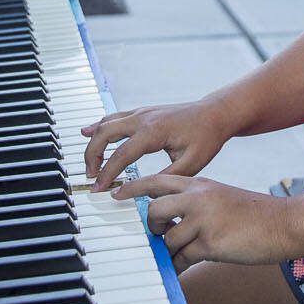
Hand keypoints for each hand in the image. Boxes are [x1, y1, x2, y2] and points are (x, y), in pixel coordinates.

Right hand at [81, 99, 232, 189]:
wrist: (215, 114)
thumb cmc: (206, 137)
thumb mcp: (191, 164)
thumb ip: (166, 178)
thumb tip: (143, 191)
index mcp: (154, 131)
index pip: (122, 154)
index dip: (107, 173)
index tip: (100, 189)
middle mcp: (143, 118)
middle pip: (105, 134)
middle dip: (92, 156)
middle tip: (91, 177)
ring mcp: (141, 112)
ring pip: (106, 123)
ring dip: (94, 143)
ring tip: (89, 164)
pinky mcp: (142, 112)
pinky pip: (113, 118)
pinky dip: (99, 127)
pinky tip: (87, 132)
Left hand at [112, 174, 294, 270]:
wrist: (284, 223)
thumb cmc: (254, 215)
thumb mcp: (221, 199)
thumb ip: (196, 205)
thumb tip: (171, 224)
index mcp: (200, 184)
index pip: (157, 180)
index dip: (133, 188)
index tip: (116, 195)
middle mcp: (198, 197)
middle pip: (154, 209)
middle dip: (151, 226)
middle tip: (161, 234)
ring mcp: (204, 219)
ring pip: (167, 236)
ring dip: (170, 249)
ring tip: (182, 253)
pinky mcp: (210, 242)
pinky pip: (182, 256)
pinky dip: (179, 264)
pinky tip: (183, 266)